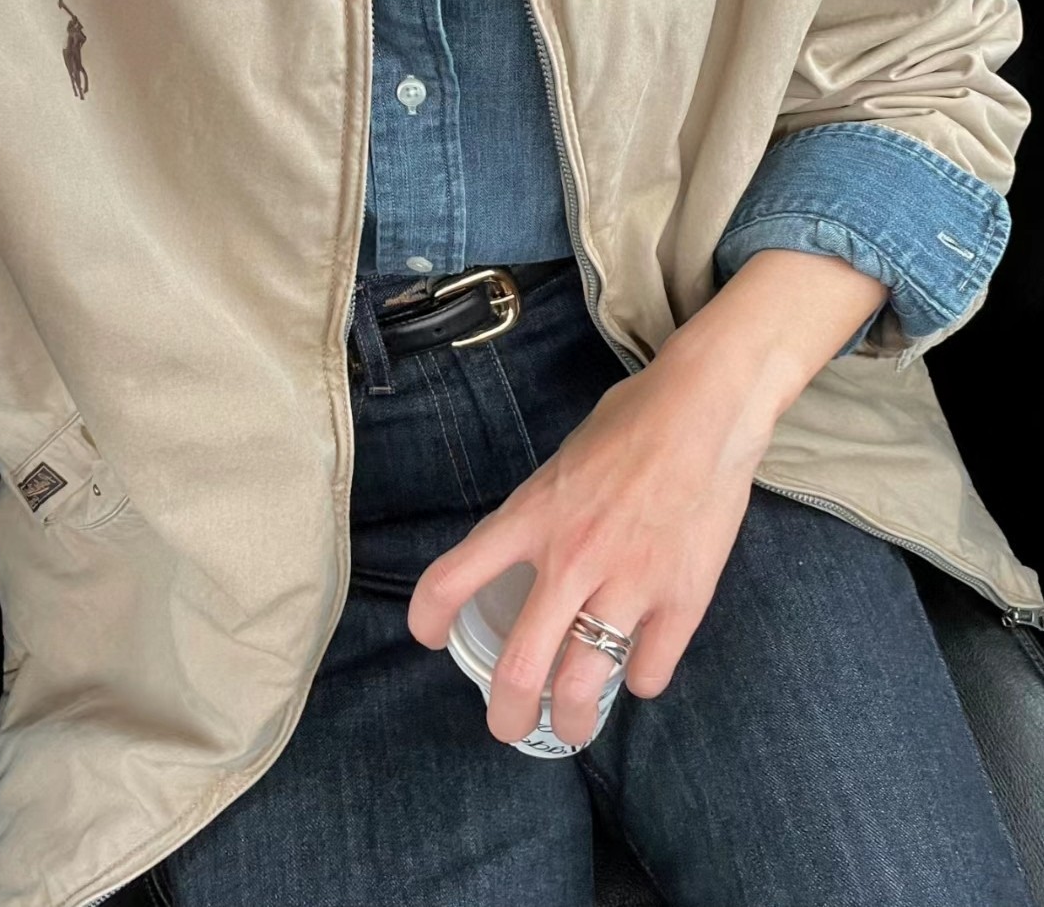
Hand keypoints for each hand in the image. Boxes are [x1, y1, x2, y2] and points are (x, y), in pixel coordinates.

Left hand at [406, 250, 886, 747]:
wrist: (707, 407)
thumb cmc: (634, 419)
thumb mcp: (562, 462)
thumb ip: (541, 513)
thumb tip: (529, 549)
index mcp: (531, 517)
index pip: (452, 579)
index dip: (428, 618)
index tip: (428, 636)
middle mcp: (571, 559)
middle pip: (520, 668)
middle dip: (508, 714)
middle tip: (509, 726)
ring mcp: (628, 584)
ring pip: (585, 686)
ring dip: (574, 720)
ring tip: (573, 726)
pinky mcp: (682, 599)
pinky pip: (650, 670)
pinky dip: (642, 676)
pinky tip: (640, 666)